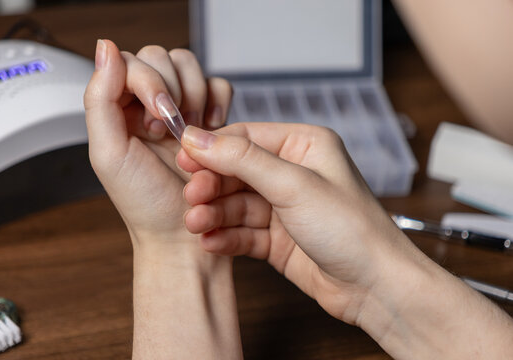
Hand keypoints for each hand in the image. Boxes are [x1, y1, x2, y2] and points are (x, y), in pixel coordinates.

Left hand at [85, 41, 242, 358]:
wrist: (186, 237)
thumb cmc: (147, 207)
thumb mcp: (109, 155)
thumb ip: (100, 99)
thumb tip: (105, 49)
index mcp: (118, 112)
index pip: (131, 63)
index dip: (148, 83)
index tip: (155, 122)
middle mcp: (147, 107)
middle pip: (161, 58)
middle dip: (171, 91)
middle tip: (170, 131)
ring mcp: (180, 111)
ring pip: (190, 66)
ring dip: (194, 95)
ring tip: (190, 133)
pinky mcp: (210, 120)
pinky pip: (218, 85)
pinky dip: (218, 99)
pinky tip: (211, 126)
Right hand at [177, 123, 416, 323]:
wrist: (376, 287)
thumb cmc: (352, 228)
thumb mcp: (294, 185)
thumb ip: (243, 160)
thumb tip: (198, 138)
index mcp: (304, 146)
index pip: (246, 138)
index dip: (213, 147)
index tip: (184, 158)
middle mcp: (293, 174)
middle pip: (236, 171)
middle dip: (212, 185)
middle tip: (192, 197)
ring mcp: (284, 208)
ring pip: (236, 204)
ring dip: (214, 213)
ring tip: (197, 223)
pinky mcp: (278, 239)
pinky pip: (243, 232)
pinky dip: (225, 236)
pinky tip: (211, 242)